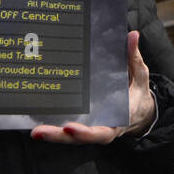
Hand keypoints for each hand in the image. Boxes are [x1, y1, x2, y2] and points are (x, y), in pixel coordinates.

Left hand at [31, 30, 154, 144]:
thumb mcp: (139, 75)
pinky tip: (34, 120)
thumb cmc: (137, 92)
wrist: (139, 111)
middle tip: (39, 131)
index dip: (85, 132)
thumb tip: (132, 35)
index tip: (69, 127)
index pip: (102, 132)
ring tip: (35, 131)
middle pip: (78, 138)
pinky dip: (52, 127)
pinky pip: (66, 128)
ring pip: (69, 136)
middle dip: (59, 136)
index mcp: (118, 120)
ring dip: (51, 134)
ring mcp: (90, 126)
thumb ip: (133, 57)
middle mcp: (102, 127)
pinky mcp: (81, 122)